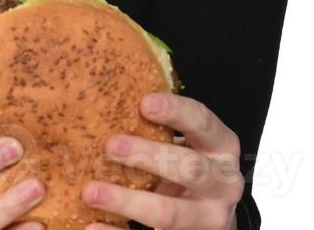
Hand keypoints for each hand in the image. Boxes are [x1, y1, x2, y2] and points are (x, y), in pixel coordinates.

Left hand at [80, 92, 243, 229]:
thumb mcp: (186, 142)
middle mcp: (222, 183)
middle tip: (110, 146)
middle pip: (190, 169)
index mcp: (221, 147)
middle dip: (148, 156)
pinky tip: (91, 225)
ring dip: (128, 202)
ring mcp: (207, 218)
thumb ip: (157, 125)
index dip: (176, 111)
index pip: (203, 123)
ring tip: (91, 192)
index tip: (144, 103)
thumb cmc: (185, 165)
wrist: (210, 214)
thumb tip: (100, 97)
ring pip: (169, 213)